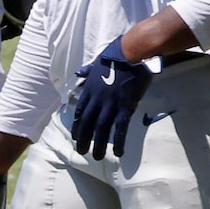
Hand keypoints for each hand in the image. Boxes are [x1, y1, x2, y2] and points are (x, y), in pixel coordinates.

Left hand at [68, 37, 156, 160]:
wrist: (133, 51)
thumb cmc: (118, 53)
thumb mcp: (98, 61)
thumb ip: (88, 70)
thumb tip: (79, 72)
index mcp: (90, 88)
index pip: (80, 111)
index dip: (78, 125)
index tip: (76, 136)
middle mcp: (97, 99)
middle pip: (88, 123)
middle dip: (84, 139)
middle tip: (82, 152)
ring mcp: (111, 103)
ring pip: (101, 129)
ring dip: (98, 144)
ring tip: (96, 157)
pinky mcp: (126, 106)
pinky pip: (120, 127)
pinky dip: (119, 141)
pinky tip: (118, 153)